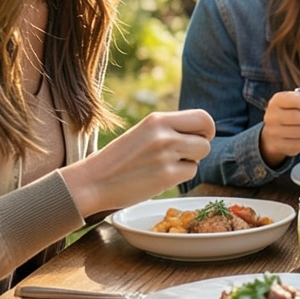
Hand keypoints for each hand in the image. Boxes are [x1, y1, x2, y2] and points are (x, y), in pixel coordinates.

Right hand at [60, 109, 214, 216]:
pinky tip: (160, 176)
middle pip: (206, 136)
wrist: (93, 182)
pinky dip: (180, 176)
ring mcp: (166, 154)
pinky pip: (191, 172)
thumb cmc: (119, 159)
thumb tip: (201, 132)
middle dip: (201, 145)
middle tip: (187, 153)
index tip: (198, 137)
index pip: (202, 116)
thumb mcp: (144, 133)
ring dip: (190, 161)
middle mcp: (164, 134)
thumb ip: (169, 129)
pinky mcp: (167, 175)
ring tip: (167, 164)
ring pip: (201, 155)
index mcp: (157, 119)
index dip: (206, 129)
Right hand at [260, 89, 299, 166]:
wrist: (276, 130)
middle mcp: (272, 116)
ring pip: (298, 132)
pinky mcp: (278, 145)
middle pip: (295, 117)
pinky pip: (298, 144)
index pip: (293, 100)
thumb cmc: (291, 112)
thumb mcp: (299, 101)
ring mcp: (273, 132)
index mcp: (277, 100)